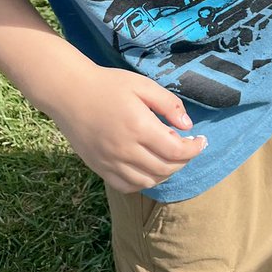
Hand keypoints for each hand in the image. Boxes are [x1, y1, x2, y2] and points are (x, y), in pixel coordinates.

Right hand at [47, 63, 207, 192]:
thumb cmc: (109, 84)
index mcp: (139, 127)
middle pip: (165, 168)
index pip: (176, 151)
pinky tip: (149, 168)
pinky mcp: (99, 168)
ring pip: (147, 181)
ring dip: (165, 173)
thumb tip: (188, 126)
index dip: (194, 149)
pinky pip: (126, 186)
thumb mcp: (143, 85)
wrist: (70, 93)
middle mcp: (125, 150)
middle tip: (189, 148)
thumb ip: (168, 105)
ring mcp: (110, 163)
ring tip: (171, 158)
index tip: (202, 141)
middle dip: (184, 161)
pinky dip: (143, 182)